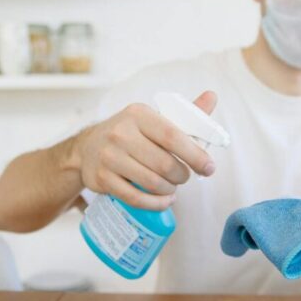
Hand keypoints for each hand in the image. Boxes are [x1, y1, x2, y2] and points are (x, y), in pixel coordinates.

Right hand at [76, 91, 217, 210]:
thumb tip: (212, 97)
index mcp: (138, 114)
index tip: (208, 167)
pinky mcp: (102, 178)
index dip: (195, 155)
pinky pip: (135, 198)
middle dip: (182, 175)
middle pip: (164, 164)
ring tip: (172, 187)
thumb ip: (184, 113)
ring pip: (151, 182)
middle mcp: (121, 133)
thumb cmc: (130, 133)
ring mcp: (109, 157)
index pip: (173, 136)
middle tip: (185, 177)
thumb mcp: (153, 119)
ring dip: (169, 190)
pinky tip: (163, 200)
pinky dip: (155, 203)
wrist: (87, 147)